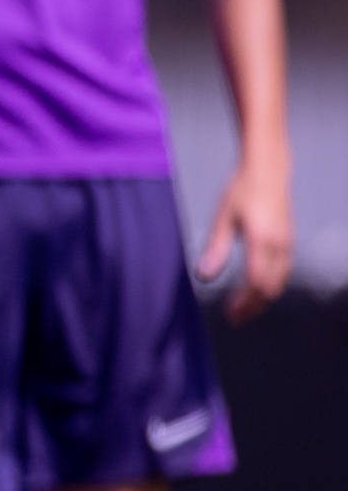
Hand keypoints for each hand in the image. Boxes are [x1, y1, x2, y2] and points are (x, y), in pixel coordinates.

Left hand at [198, 155, 292, 322]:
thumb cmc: (241, 190)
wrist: (267, 170)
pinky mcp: (287, 241)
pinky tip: (254, 290)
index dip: (243, 303)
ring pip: (279, 282)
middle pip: (269, 288)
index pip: (255, 283)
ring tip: (242, 310)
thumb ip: (215, 248)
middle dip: (252, 307)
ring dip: (261, 299)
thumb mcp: (223, 217)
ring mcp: (286, 243)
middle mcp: (279, 245)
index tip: (228, 314)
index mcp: (261, 240)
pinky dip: (269, 286)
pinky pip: (283, 272)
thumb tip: (203, 277)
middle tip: (234, 319)